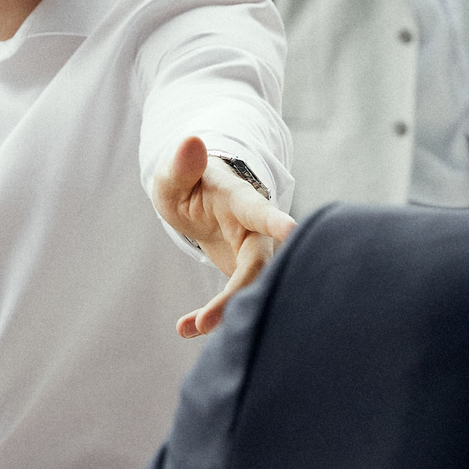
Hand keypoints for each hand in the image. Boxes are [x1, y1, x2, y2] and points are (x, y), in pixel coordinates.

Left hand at [151, 136, 295, 338]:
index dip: (275, 221)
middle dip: (237, 293)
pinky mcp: (245, 273)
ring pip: (251, 285)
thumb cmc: (187, 183)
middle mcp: (254, 229)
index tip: (294, 231)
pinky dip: (216, 314)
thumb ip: (181, 165)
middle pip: (257, 263)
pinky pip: (239, 297)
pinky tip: (188, 328)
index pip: (259, 211)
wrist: (200, 202)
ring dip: (224, 310)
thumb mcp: (175, 175)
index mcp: (238, 200)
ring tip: (188, 328)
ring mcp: (253, 252)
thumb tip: (191, 140)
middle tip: (207, 322)